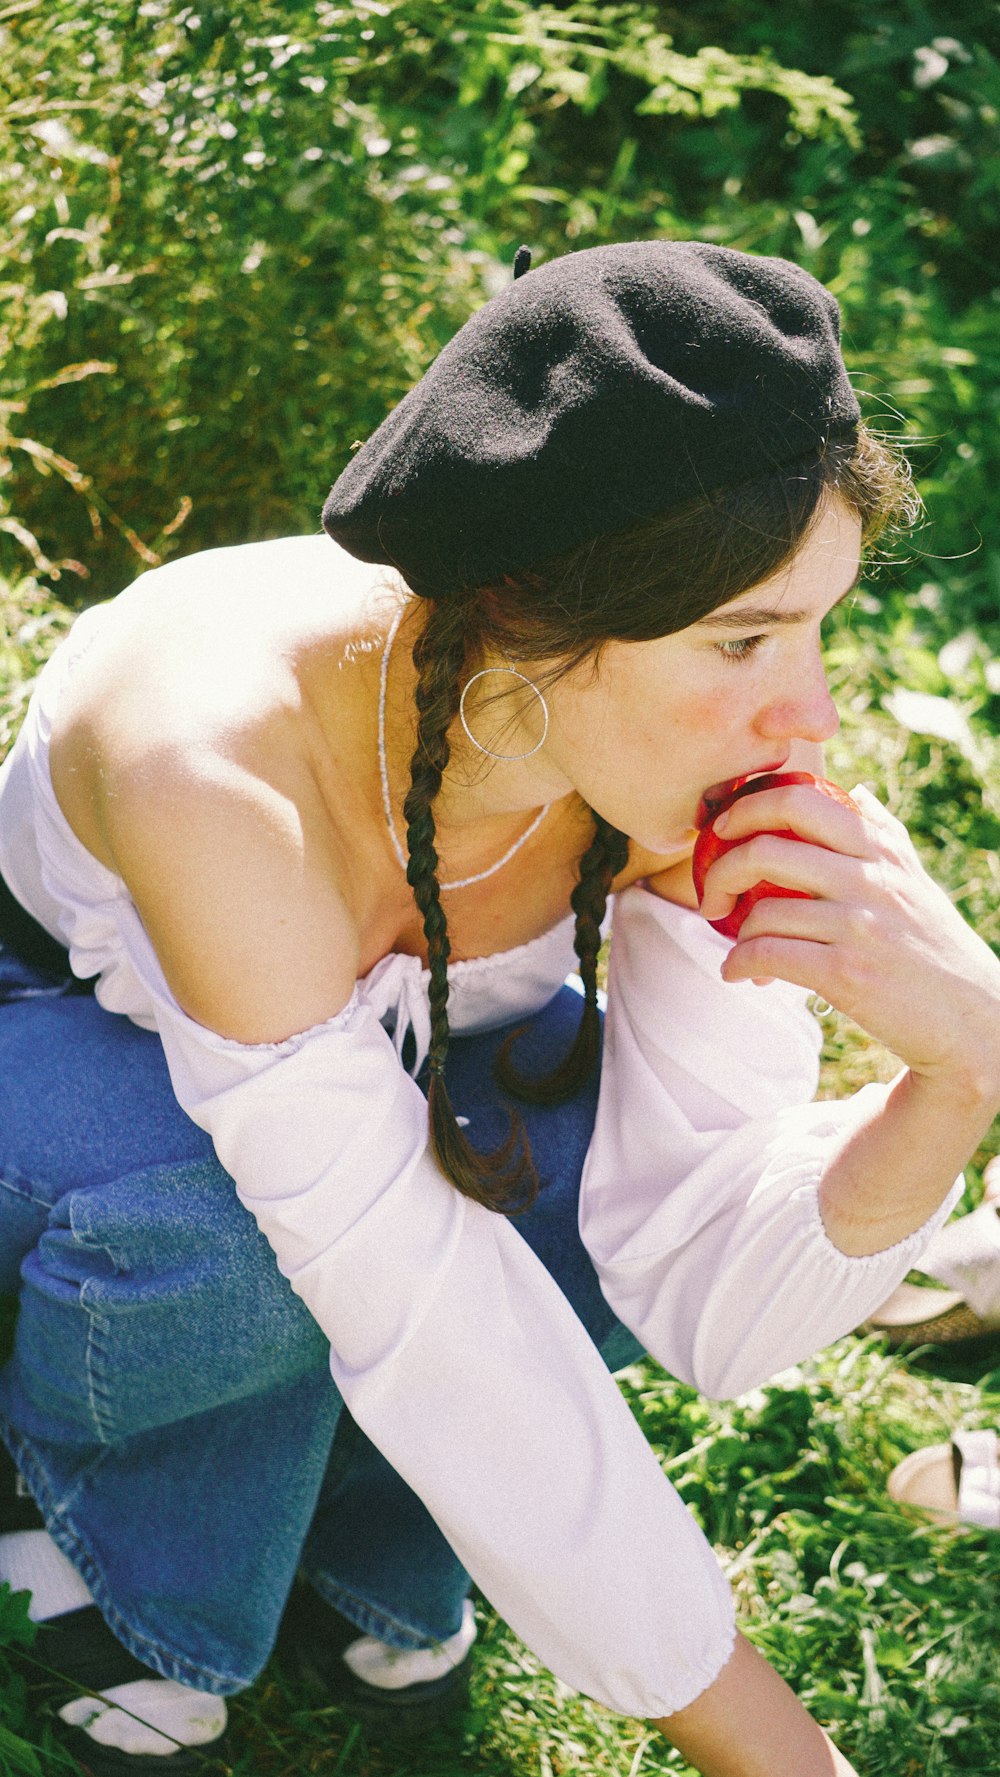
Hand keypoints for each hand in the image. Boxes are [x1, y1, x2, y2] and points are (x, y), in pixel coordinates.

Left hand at [699, 778, 999, 1102]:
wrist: (972, 1018)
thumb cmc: (933, 947)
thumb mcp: (915, 879)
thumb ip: (884, 833)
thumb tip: (858, 792)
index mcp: (881, 849)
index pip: (800, 800)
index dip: (748, 806)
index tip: (724, 828)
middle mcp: (871, 879)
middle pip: (767, 847)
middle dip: (722, 866)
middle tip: (712, 889)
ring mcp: (859, 926)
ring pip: (762, 909)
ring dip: (732, 929)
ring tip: (734, 942)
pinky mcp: (846, 973)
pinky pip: (767, 955)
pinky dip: (739, 964)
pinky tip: (738, 972)